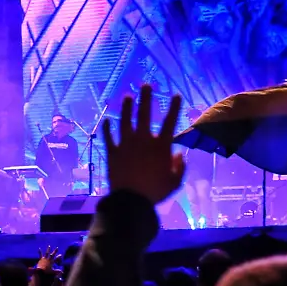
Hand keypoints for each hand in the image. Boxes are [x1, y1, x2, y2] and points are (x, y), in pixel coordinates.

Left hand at [36, 246, 61, 271]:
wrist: (40, 271)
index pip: (56, 259)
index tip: (61, 255)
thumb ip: (57, 271)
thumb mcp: (52, 271)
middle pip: (53, 254)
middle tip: (57, 248)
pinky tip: (39, 248)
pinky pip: (40, 254)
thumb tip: (62, 272)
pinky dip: (40, 251)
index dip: (59, 257)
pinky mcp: (41, 259)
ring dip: (48, 249)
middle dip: (55, 251)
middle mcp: (49, 259)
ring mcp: (45, 258)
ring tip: (49, 246)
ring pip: (47, 253)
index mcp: (52, 262)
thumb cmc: (46, 271)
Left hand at [103, 84, 185, 203]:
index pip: (170, 122)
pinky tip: (107, 120)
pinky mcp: (112, 152)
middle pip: (144, 114)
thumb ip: (179, 167)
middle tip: (146, 85)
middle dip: (146, 97)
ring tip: (128, 97)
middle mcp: (143, 140)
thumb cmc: (155, 192)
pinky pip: (109, 137)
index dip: (174, 107)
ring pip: (125, 121)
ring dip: (127, 108)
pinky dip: (107, 128)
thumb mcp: (175, 182)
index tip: (176, 95)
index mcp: (161, 146)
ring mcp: (126, 144)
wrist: (130, 200)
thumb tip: (179, 155)